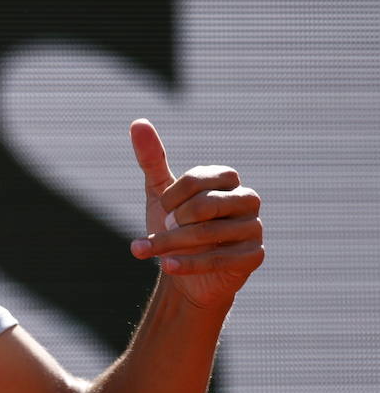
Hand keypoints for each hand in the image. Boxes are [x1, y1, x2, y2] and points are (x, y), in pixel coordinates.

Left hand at [128, 119, 263, 310]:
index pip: (198, 179)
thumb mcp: (161, 193)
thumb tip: (138, 122)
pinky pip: (219, 259)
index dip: (172, 196)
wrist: (183, 270)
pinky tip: (167, 266)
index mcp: (227, 180)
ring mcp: (254, 228)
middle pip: (205, 206)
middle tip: (163, 230)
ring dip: (171, 244)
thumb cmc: (175, 226)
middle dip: (172, 222)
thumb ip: (152, 159)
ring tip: (148, 252)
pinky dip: (188, 263)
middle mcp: (247, 200)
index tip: (163, 208)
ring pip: (208, 234)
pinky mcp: (254, 256)